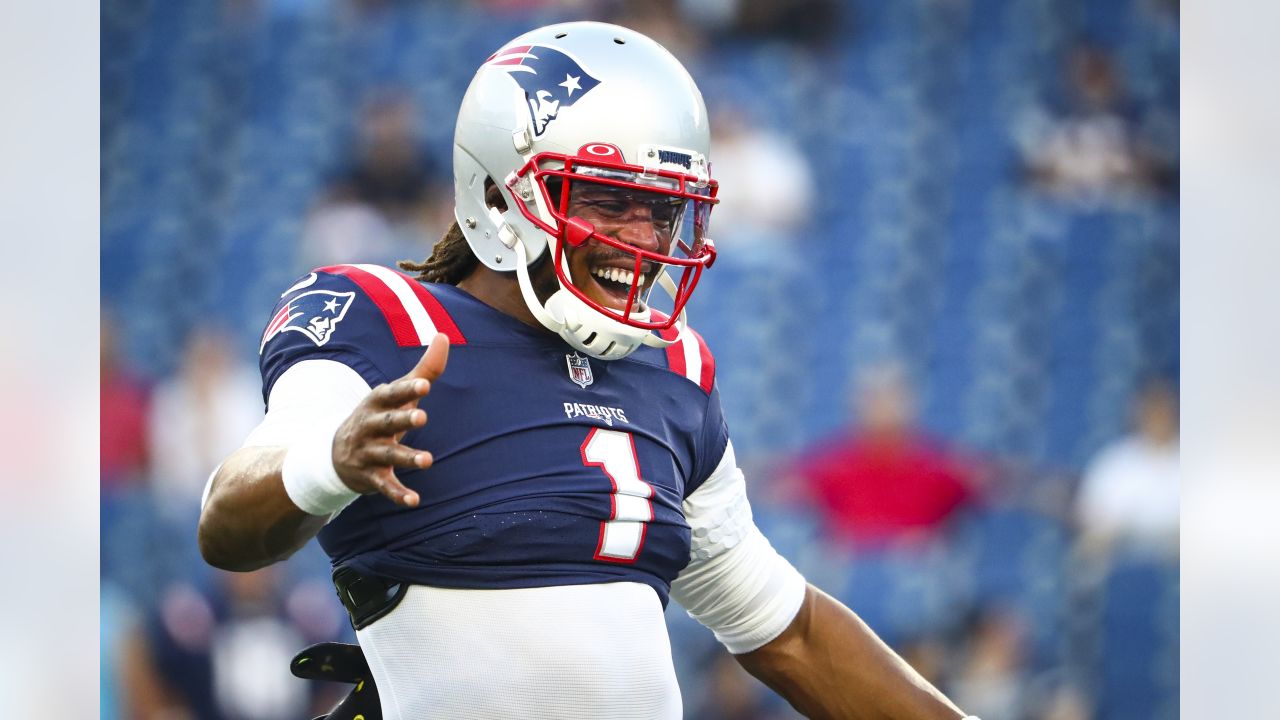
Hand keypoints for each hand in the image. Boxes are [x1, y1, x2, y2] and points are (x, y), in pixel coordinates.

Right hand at [331, 333, 449, 507]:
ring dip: (406, 458)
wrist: (334, 455)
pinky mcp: (371, 477)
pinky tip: (414, 501)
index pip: (391, 394)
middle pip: (386, 423)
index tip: (425, 385)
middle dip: (402, 420)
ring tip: (427, 461)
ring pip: (388, 456)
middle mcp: (370, 427)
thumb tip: (444, 336)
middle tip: (422, 418)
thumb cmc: (378, 417)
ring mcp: (368, 453)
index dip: (406, 389)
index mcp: (376, 403)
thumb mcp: (396, 394)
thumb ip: (424, 369)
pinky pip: (385, 486)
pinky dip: (398, 494)